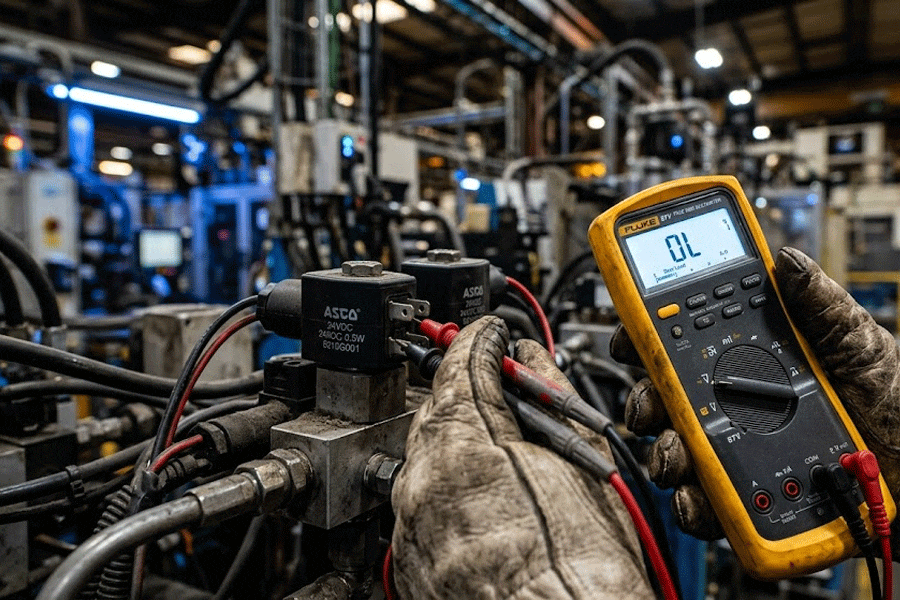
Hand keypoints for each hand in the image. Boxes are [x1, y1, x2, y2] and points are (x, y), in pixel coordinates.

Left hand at [391, 316, 652, 599]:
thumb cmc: (584, 573)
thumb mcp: (581, 466)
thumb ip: (551, 396)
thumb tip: (534, 360)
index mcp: (467, 446)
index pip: (463, 364)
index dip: (482, 342)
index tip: (492, 334)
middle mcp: (425, 482)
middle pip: (440, 408)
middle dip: (472, 392)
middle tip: (506, 390)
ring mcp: (412, 525)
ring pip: (429, 456)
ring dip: (462, 442)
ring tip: (510, 456)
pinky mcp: (410, 558)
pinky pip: (423, 504)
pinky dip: (450, 490)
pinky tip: (489, 501)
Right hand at [610, 247, 899, 539]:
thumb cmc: (890, 398)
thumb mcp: (856, 341)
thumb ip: (818, 301)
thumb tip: (786, 259)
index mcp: (749, 359)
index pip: (680, 342)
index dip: (644, 337)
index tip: (630, 339)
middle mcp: (733, 402)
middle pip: (662, 399)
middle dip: (643, 402)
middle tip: (652, 407)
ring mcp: (735, 448)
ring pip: (673, 451)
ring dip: (662, 455)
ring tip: (678, 456)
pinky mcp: (746, 492)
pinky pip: (703, 502)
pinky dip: (688, 505)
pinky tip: (694, 499)